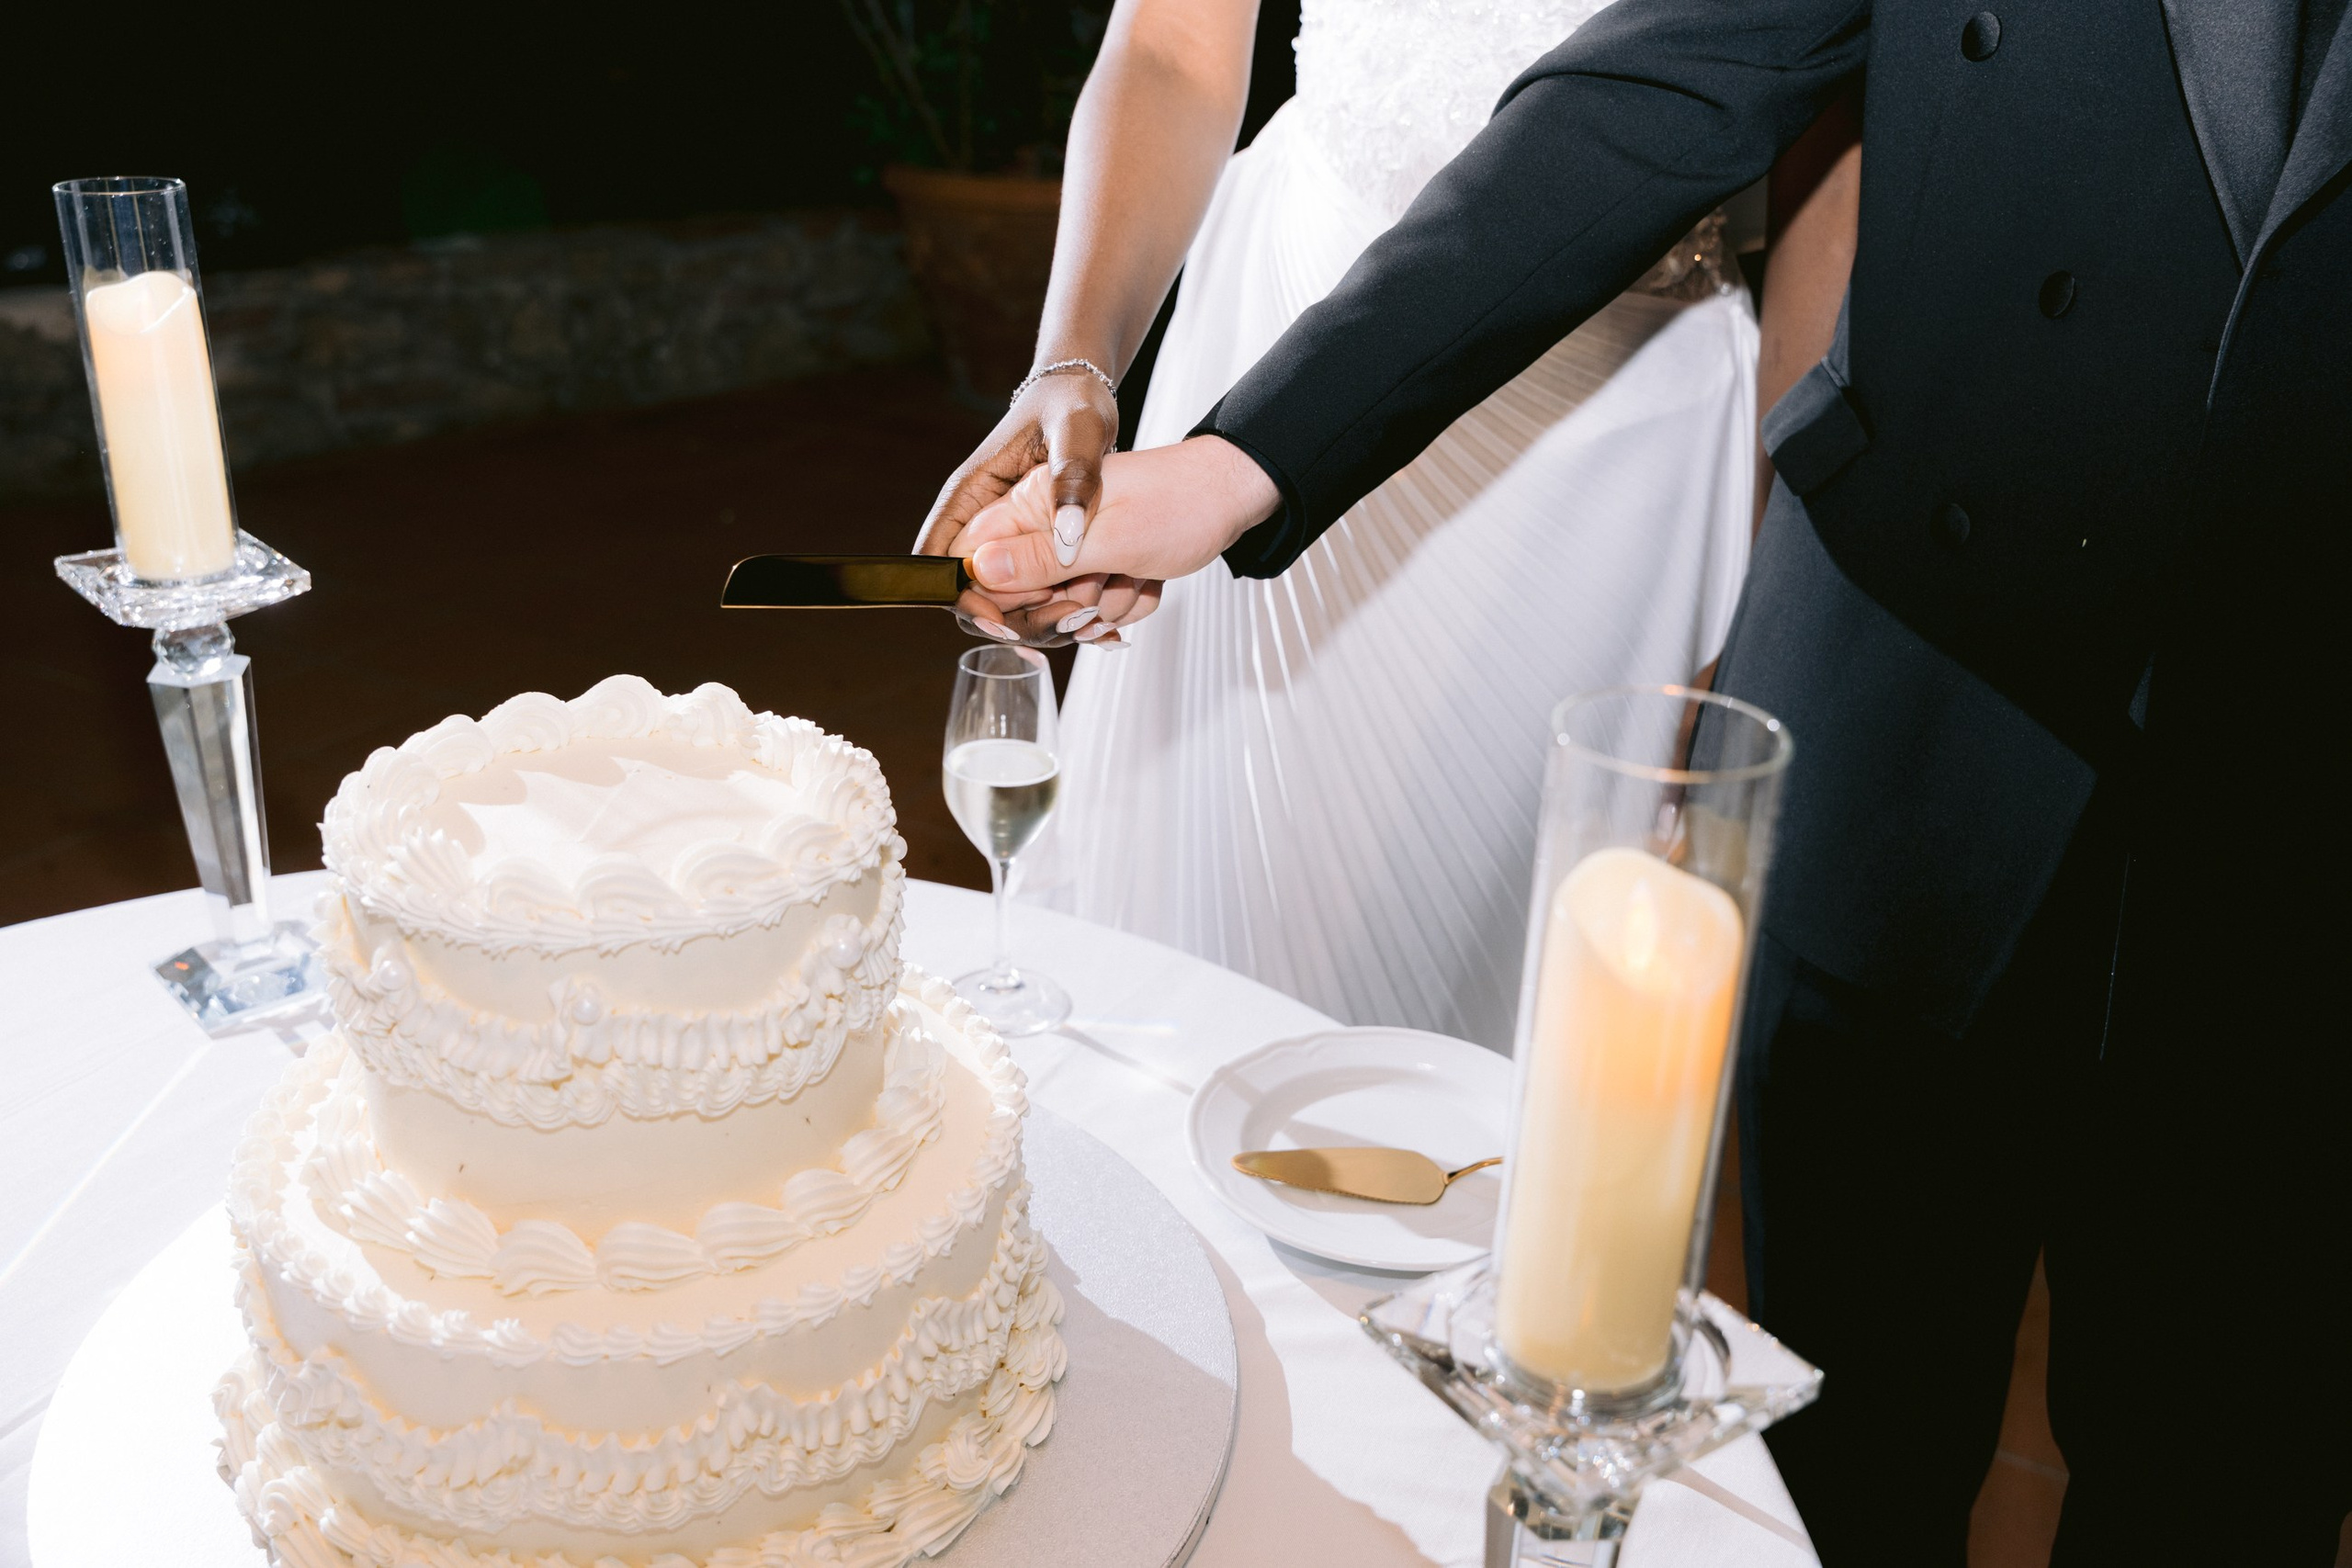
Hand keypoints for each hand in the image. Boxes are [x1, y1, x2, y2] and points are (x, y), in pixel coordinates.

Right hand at [913, 367, 1146, 643]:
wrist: (1086, 397)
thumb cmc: (1073, 403)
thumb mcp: (1079, 430)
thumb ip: (1073, 475)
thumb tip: (1065, 532)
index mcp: (971, 493)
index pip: (935, 560)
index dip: (961, 597)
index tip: (1005, 617)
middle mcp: (981, 520)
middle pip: (970, 591)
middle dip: (1012, 616)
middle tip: (1063, 620)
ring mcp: (1007, 536)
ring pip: (1004, 598)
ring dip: (1040, 617)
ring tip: (1087, 618)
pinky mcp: (1033, 544)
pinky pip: (1032, 589)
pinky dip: (1059, 605)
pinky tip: (1096, 611)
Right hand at [960, 435, 1281, 636]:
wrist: (1229, 496)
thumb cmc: (1180, 503)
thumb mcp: (1111, 538)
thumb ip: (1041, 557)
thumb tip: (976, 570)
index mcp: (1034, 503)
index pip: (972, 560)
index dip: (991, 600)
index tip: (1033, 614)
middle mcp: (1043, 523)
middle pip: (1011, 596)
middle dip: (1058, 609)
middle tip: (1097, 593)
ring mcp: (1068, 546)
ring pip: (1056, 608)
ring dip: (1099, 607)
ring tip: (1132, 578)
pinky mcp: (1093, 564)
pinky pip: (1089, 607)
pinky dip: (1120, 604)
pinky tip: (1144, 582)